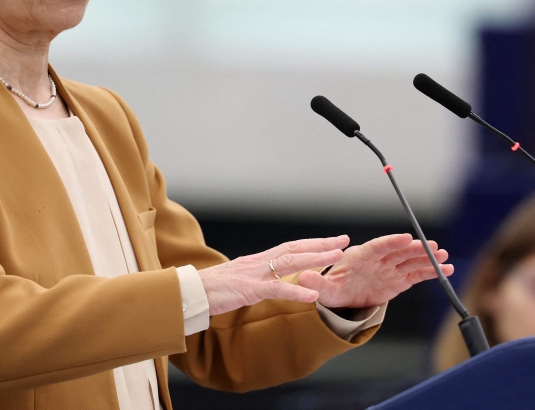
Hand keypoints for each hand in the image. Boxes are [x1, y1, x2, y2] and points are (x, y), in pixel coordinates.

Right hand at [198, 236, 348, 315]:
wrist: (189, 293)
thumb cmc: (210, 290)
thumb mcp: (238, 281)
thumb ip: (255, 279)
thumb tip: (268, 280)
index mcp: (257, 261)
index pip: (289, 247)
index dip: (312, 243)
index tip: (333, 241)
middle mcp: (258, 262)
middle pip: (295, 249)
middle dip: (321, 244)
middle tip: (345, 240)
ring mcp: (254, 274)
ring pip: (290, 262)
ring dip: (316, 259)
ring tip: (337, 258)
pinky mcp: (248, 289)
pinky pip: (276, 289)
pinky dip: (296, 290)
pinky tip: (313, 295)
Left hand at [297, 233, 452, 308]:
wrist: (342, 296)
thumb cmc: (332, 288)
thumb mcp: (323, 289)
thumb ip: (317, 284)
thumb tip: (304, 277)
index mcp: (360, 257)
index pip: (377, 247)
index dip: (391, 242)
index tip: (406, 237)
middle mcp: (378, 260)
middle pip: (398, 252)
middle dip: (415, 248)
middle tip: (432, 246)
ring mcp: (390, 268)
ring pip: (410, 261)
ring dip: (427, 258)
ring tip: (444, 256)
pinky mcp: (399, 279)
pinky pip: (417, 274)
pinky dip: (431, 272)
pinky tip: (447, 270)